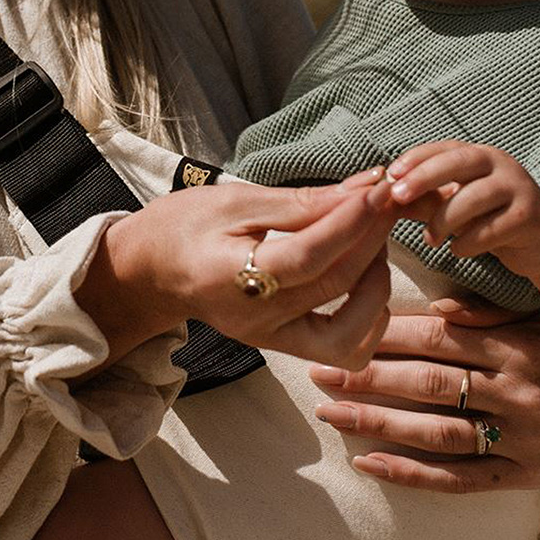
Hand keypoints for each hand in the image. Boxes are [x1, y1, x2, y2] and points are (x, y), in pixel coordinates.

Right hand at [83, 178, 395, 369]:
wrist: (150, 271)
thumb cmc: (186, 226)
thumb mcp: (235, 201)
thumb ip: (299, 203)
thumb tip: (359, 191)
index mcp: (231, 278)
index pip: (307, 255)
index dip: (350, 222)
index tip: (380, 191)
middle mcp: (256, 320)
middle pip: (335, 286)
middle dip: (373, 239)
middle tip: (389, 200)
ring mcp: (272, 339)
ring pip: (350, 334)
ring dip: (378, 286)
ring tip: (373, 244)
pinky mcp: (285, 345)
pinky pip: (343, 349)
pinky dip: (370, 317)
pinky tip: (366, 279)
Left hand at [308, 294, 539, 492]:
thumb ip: (495, 311)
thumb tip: (439, 309)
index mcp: (521, 347)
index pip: (440, 340)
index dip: (387, 335)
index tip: (346, 329)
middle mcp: (518, 394)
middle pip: (428, 384)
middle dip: (368, 375)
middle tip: (317, 368)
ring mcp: (519, 441)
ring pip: (435, 432)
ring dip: (376, 422)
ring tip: (327, 411)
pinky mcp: (522, 478)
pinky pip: (458, 480)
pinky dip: (410, 475)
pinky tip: (367, 464)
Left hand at [379, 141, 539, 273]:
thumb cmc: (491, 218)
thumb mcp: (458, 204)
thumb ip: (426, 199)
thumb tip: (383, 198)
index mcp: (480, 156)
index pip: (444, 149)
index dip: (416, 158)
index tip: (389, 175)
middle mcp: (501, 165)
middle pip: (460, 162)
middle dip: (425, 177)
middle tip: (398, 196)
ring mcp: (519, 189)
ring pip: (475, 197)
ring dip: (445, 219)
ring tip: (430, 239)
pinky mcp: (530, 217)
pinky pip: (493, 229)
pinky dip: (469, 242)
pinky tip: (458, 251)